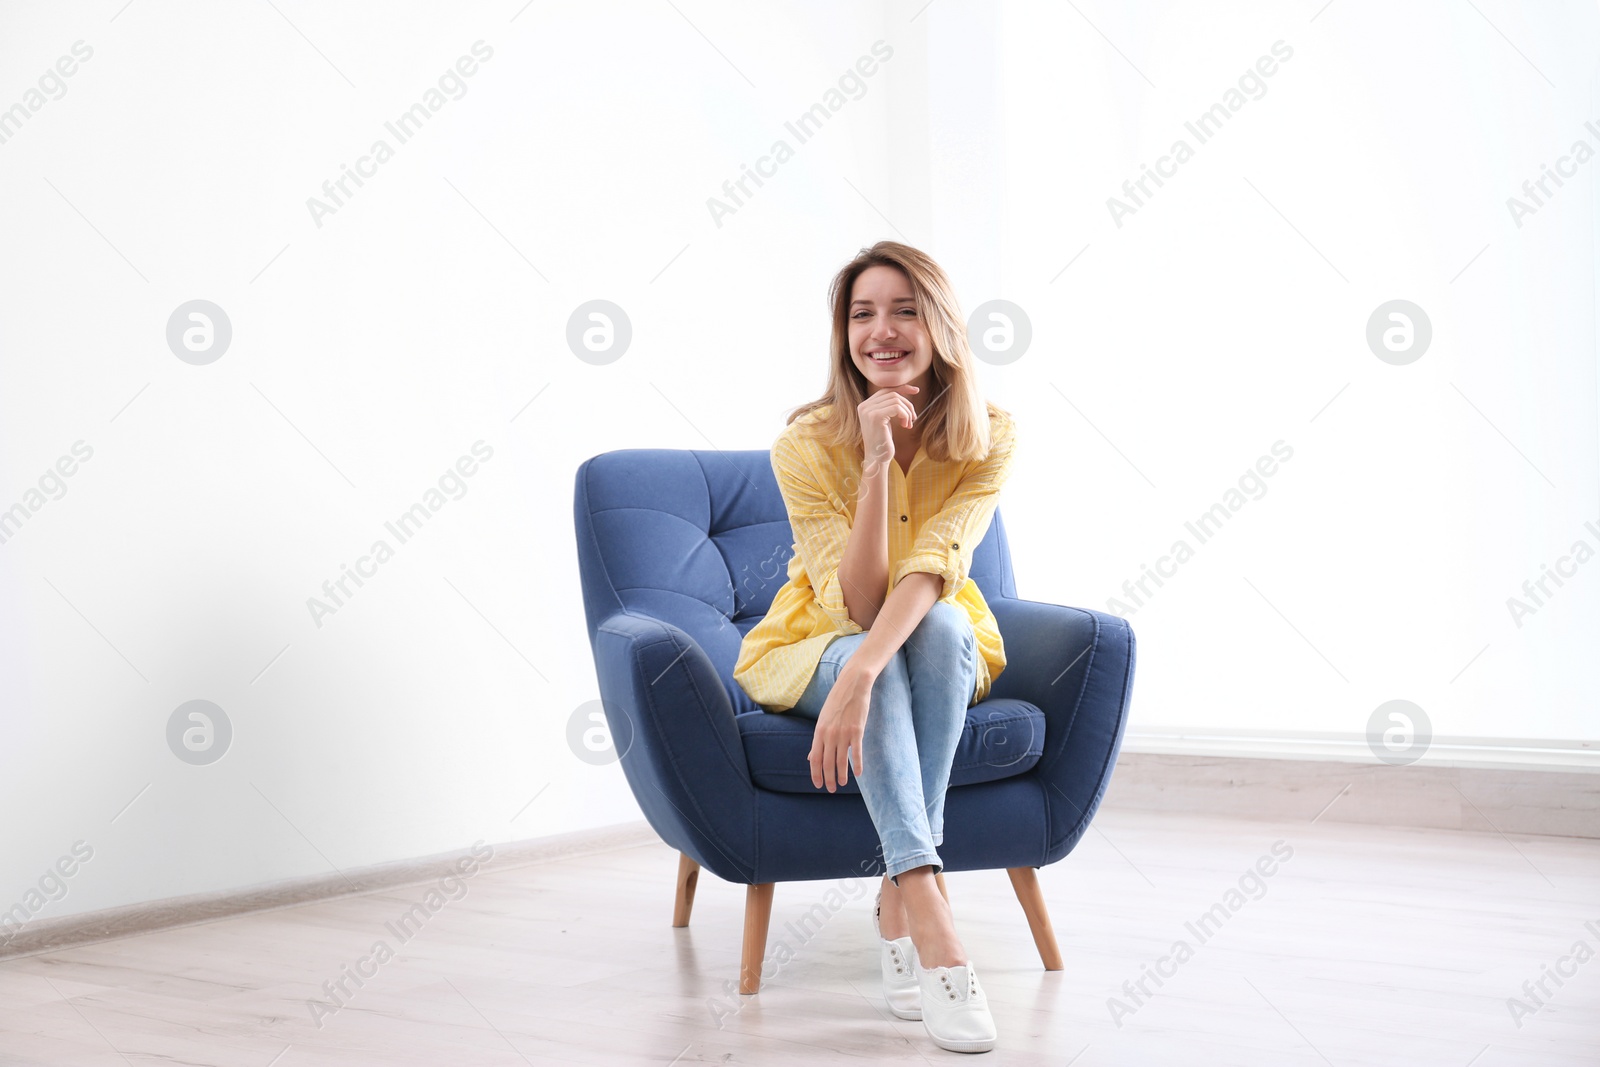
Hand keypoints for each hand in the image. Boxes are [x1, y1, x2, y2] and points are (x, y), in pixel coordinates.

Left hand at [807, 664, 873, 791]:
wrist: (853, 685)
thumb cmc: (837, 702)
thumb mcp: (823, 720)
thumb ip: (818, 740)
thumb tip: (811, 757)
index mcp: (819, 731)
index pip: (815, 758)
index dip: (816, 774)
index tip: (818, 785)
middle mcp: (829, 734)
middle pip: (827, 762)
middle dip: (828, 778)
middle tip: (831, 790)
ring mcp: (843, 733)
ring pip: (841, 761)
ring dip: (841, 775)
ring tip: (842, 784)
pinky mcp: (856, 731)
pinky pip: (856, 752)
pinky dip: (857, 765)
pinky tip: (859, 774)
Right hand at [857, 385, 918, 475]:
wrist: (877, 459)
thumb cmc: (883, 441)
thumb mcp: (885, 420)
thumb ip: (889, 406)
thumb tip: (905, 390)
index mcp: (865, 405)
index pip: (886, 390)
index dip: (902, 388)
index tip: (916, 390)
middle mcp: (864, 406)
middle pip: (893, 394)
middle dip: (907, 404)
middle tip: (913, 418)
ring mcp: (868, 411)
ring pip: (897, 400)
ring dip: (907, 412)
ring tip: (908, 424)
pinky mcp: (875, 417)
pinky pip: (897, 407)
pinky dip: (905, 415)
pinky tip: (906, 426)